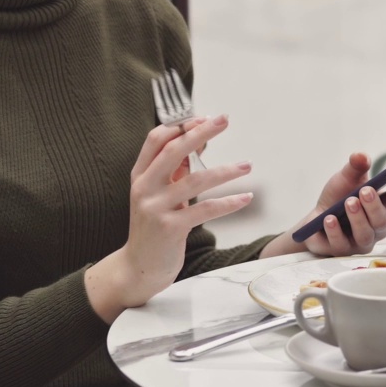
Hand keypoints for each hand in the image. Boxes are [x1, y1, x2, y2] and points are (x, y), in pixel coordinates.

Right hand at [87, 116, 251, 318]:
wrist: (138, 267)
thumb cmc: (154, 226)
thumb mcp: (160, 194)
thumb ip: (175, 170)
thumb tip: (198, 142)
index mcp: (140, 174)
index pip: (156, 139)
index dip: (181, 126)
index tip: (205, 119)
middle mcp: (144, 187)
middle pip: (174, 150)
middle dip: (201, 132)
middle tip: (224, 120)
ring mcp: (155, 207)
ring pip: (195, 180)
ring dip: (225, 171)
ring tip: (247, 166)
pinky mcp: (170, 228)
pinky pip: (204, 210)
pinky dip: (228, 202)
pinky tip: (246, 198)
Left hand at [262, 153, 385, 258]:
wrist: (314, 221)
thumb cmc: (337, 198)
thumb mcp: (345, 179)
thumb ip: (355, 167)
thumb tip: (361, 156)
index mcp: (383, 207)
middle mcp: (376, 228)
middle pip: (382, 220)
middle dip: (375, 205)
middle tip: (365, 190)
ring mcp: (360, 242)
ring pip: (365, 234)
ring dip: (357, 218)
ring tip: (348, 202)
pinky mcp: (341, 251)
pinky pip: (340, 243)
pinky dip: (335, 230)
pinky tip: (329, 219)